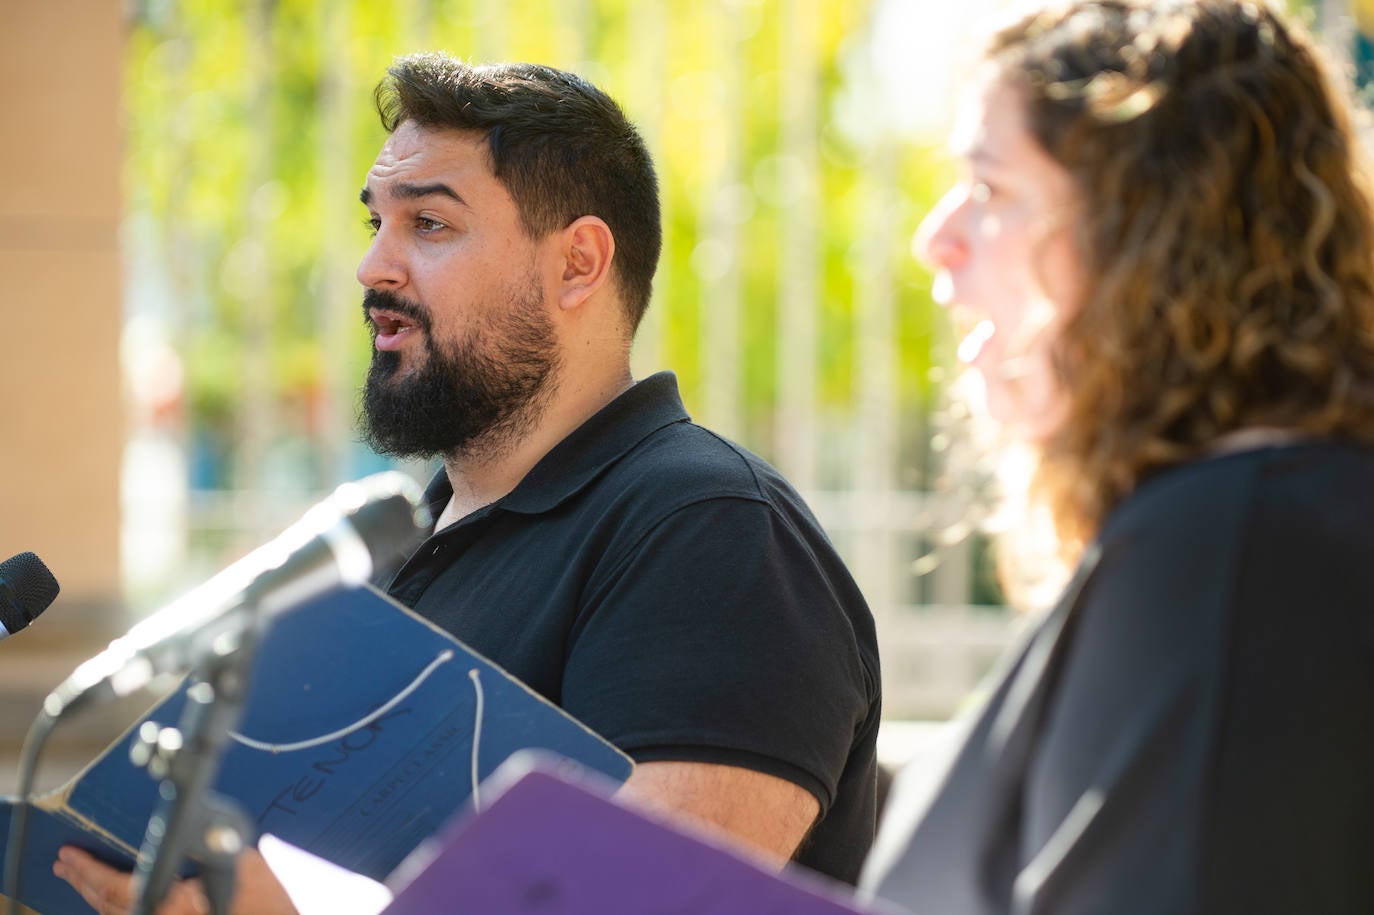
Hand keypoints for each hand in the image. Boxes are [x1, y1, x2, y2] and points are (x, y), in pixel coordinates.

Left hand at [53, 847, 297, 914]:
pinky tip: (111, 900)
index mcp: (172, 905)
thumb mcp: (245, 862)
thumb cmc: (266, 904)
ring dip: (95, 897)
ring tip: (79, 879)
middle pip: (108, 906)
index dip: (89, 869)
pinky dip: (116, 909)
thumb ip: (212, 844)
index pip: (115, 887)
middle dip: (83, 882)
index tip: (69, 854)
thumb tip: (196, 823)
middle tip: (65, 865)